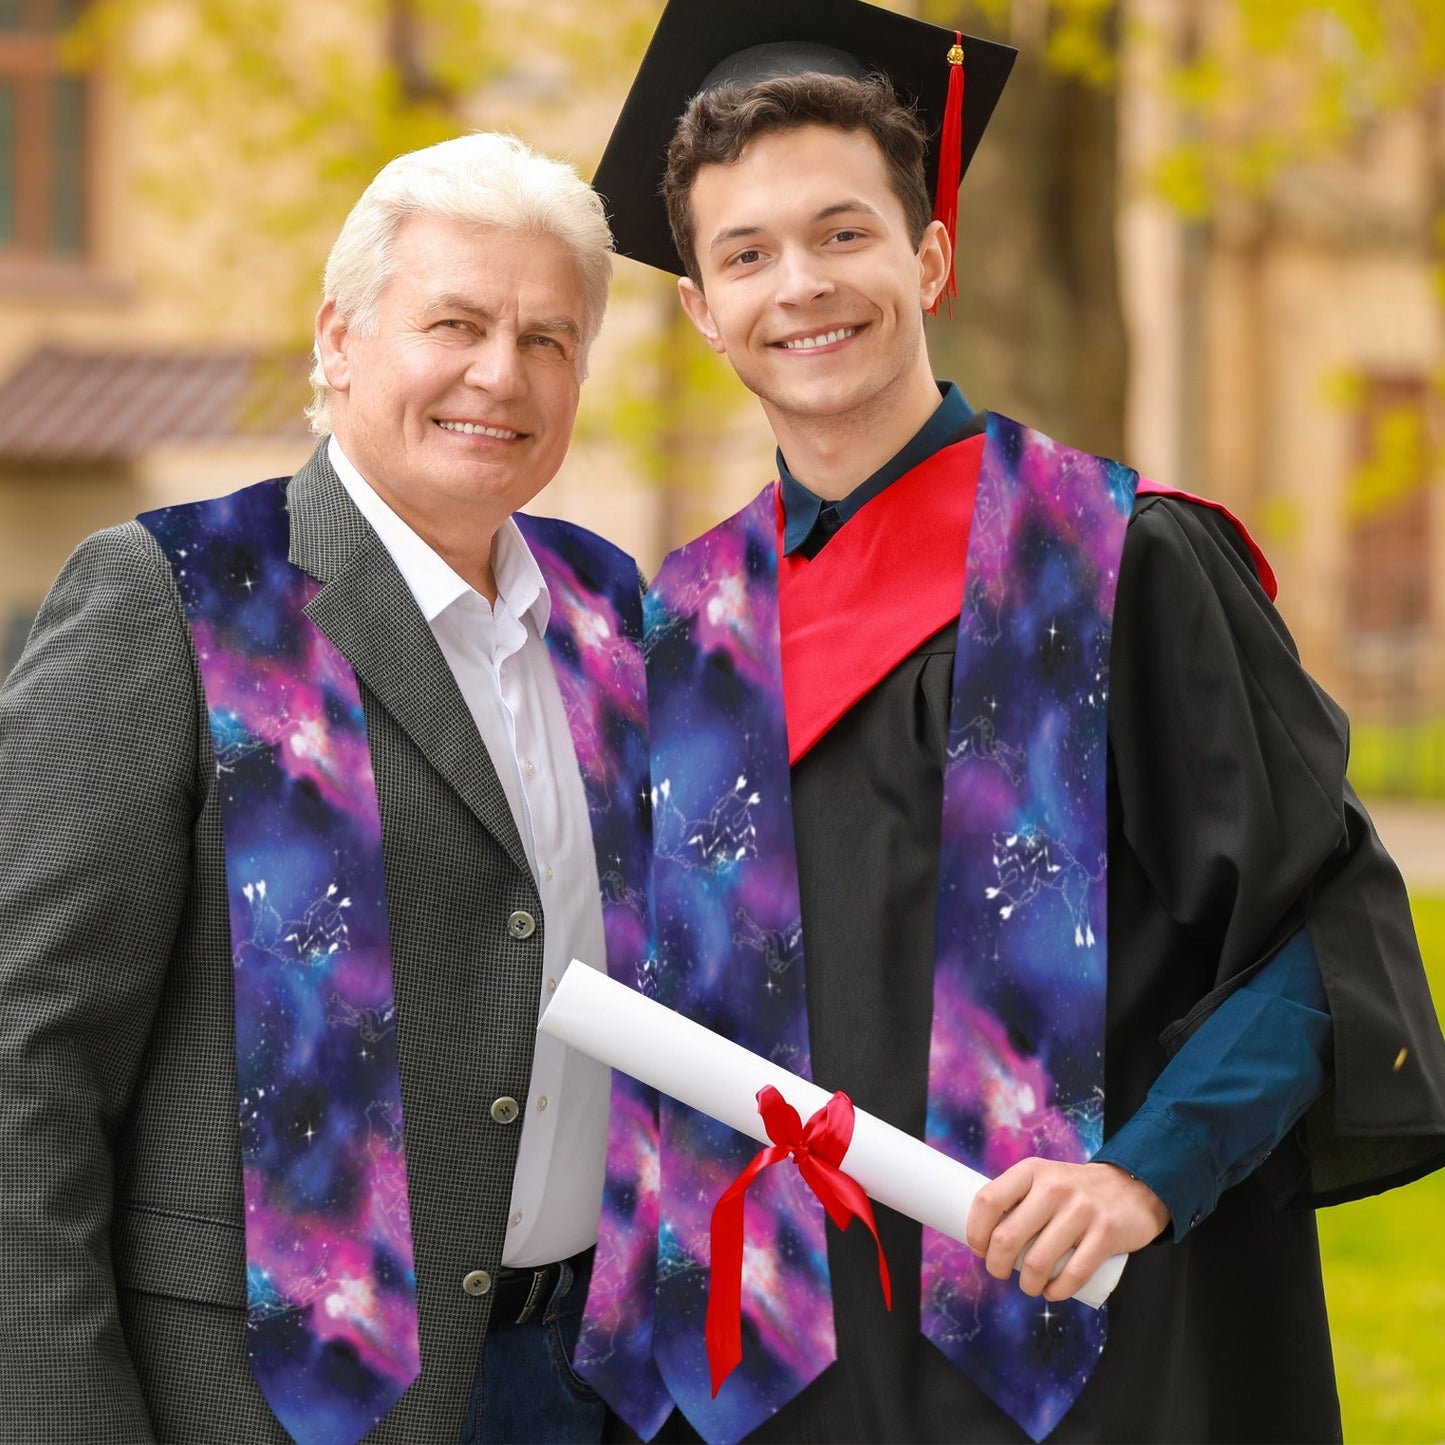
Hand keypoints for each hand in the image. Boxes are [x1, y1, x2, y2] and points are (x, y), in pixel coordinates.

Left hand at [965, 1159, 1169, 1300]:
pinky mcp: (1105, 1233)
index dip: (975, 1231)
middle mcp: (1053, 1187)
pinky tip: (1051, 1292)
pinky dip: (1057, 1292)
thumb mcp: (1043, 1178)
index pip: (988, 1200)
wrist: (1132, 1187)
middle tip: (999, 1272)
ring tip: (1029, 1285)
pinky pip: (1073, 1275)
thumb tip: (982, 1235)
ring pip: (1037, 1262)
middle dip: (996, 1265)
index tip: (978, 1248)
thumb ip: (1017, 1198)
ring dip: (1027, 1284)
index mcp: (1031, 1171)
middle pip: (1007, 1237)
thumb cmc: (1074, 1191)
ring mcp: (1081, 1210)